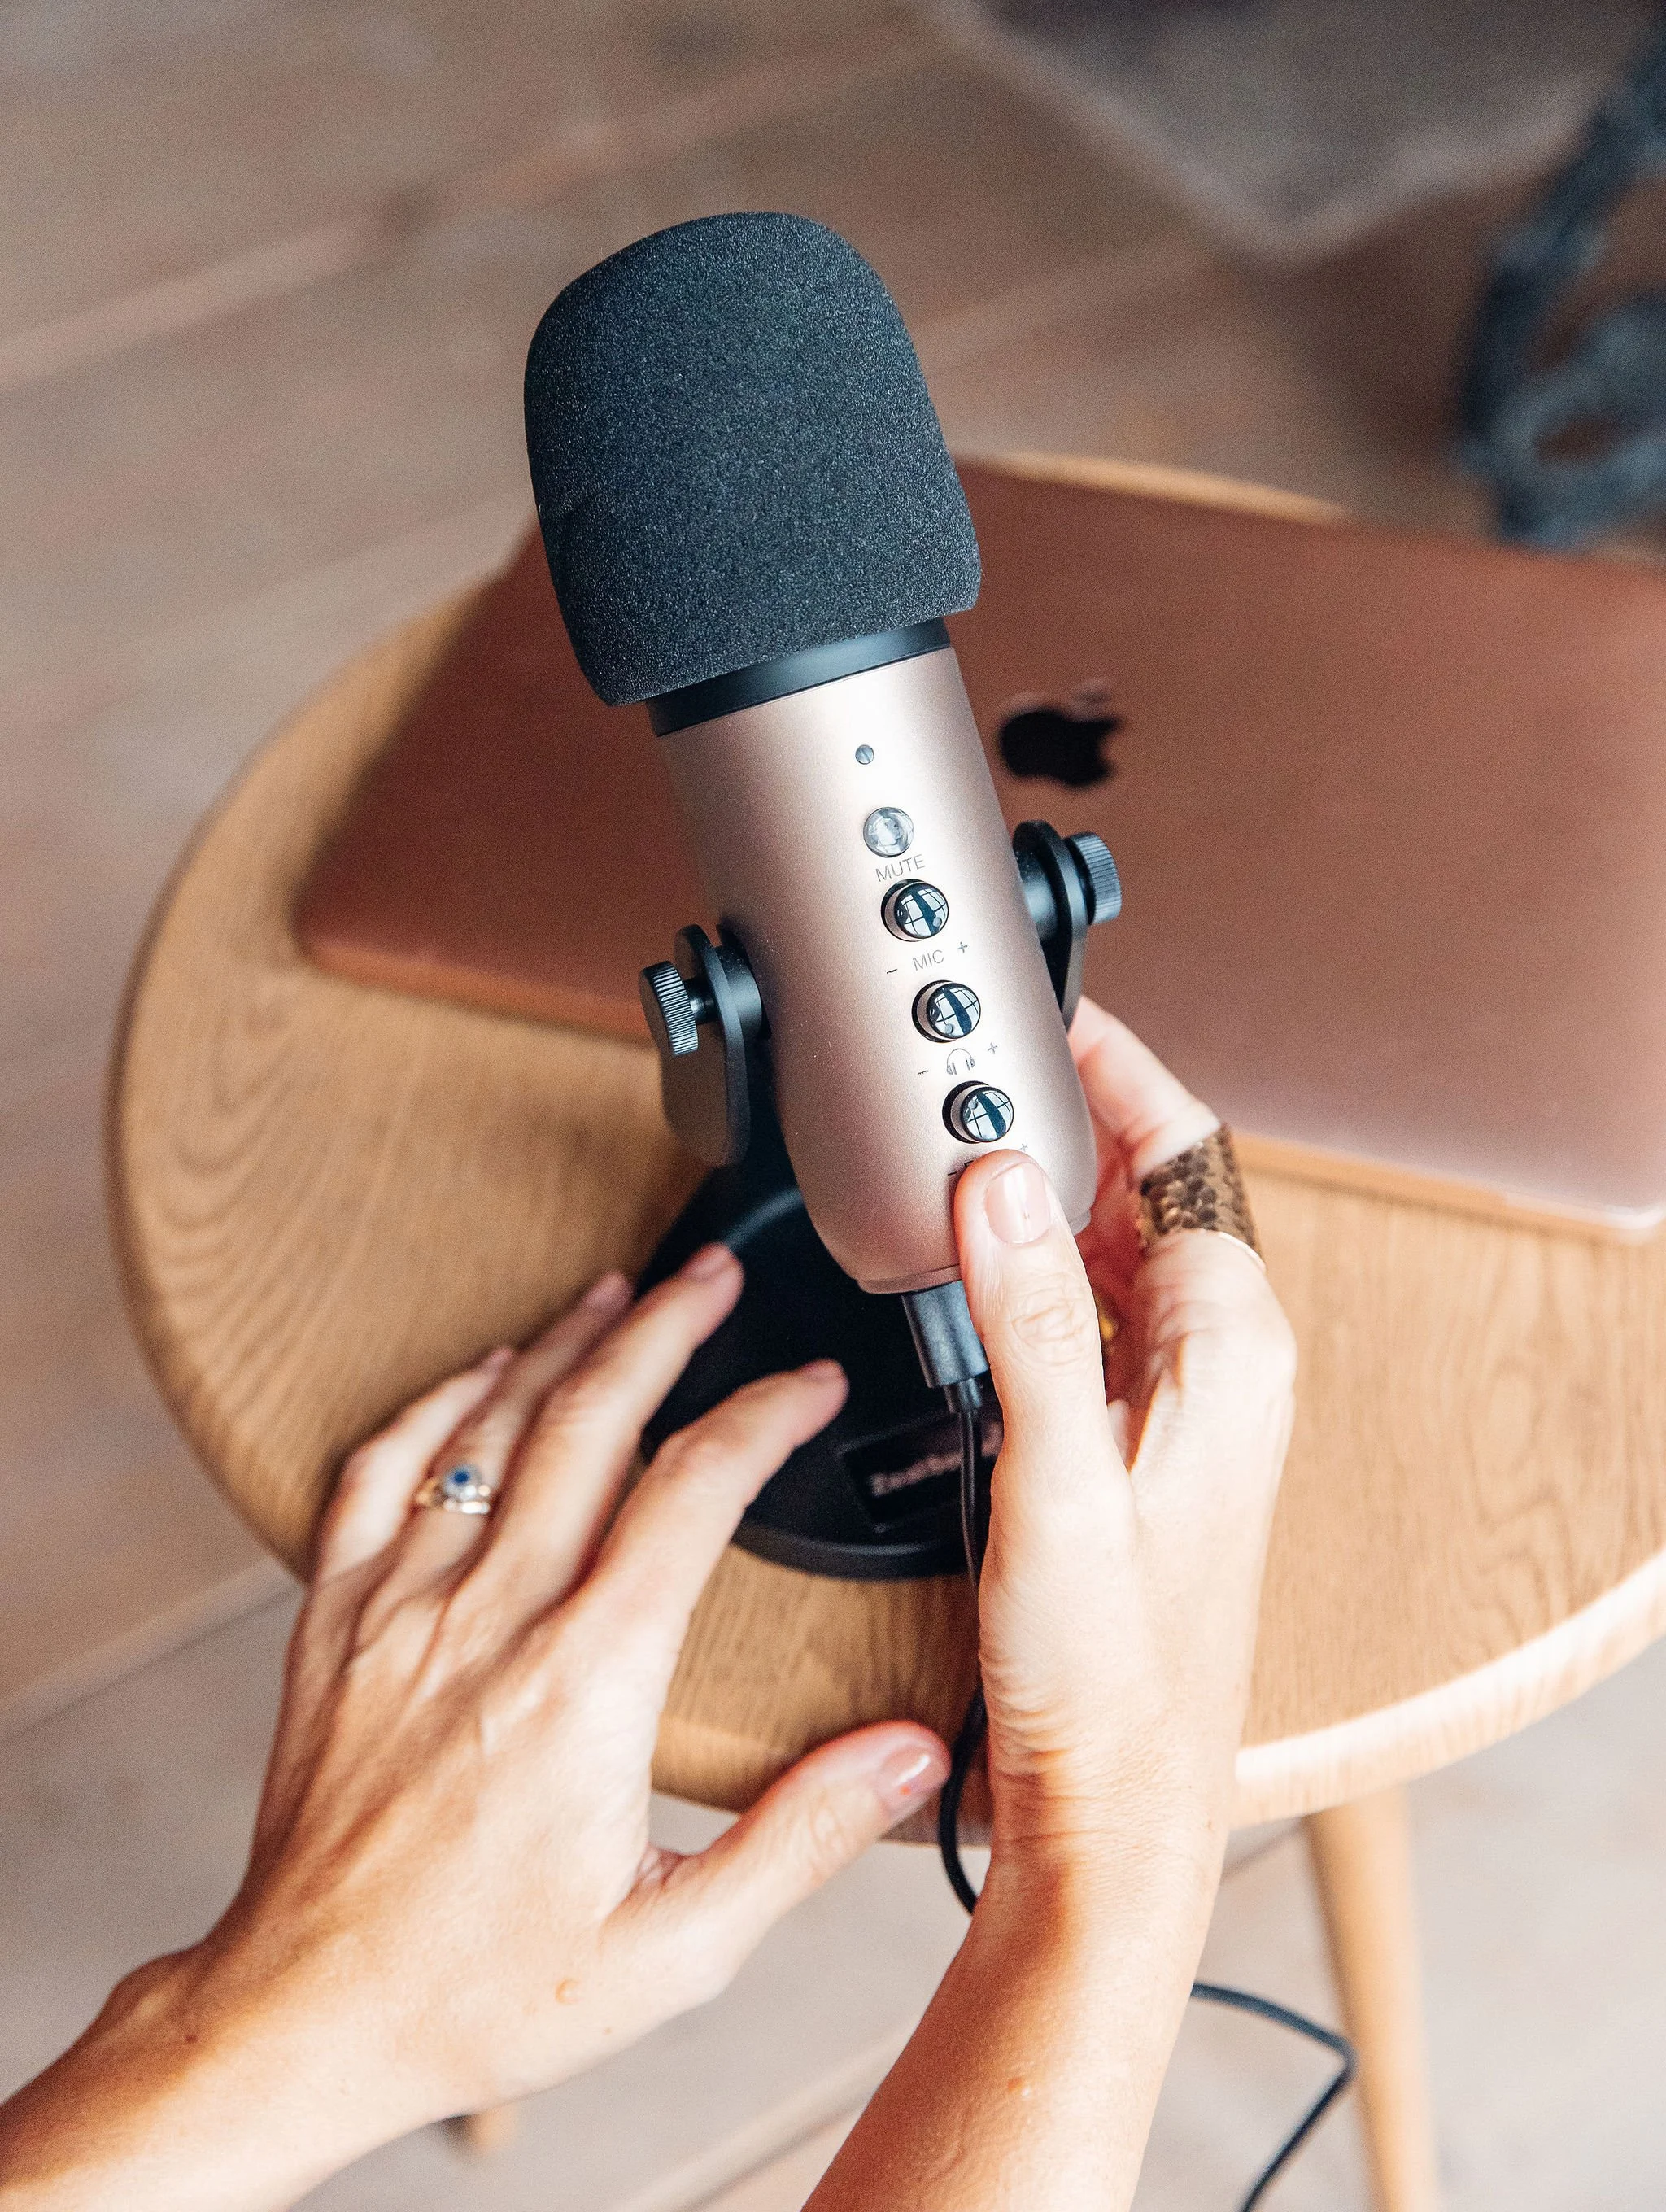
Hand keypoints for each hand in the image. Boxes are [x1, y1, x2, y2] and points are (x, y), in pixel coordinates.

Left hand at [0, 1250, 946, 2210]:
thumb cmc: (484, 1992)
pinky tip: (481, 1374)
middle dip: (666, 1326)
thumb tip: (911, 1752)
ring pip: (488, 1427)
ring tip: (620, 1294)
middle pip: (591, 1419)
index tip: (810, 1383)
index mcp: (586, 1684)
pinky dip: (436, 1404)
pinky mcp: (334, 1624)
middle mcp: (491, 1622)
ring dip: (561, 1344)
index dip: (765, 1414)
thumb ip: (800, 1838)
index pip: (694, 1490)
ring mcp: (402, 1611)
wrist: (307, 2018)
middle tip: (715, 1276)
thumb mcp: (674, 1952)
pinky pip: (377, 1473)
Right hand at [808, 1005, 1295, 2211]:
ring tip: (955, 1150)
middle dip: (1061, 1119)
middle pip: (1146, 1184)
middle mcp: (1217, 1360)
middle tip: (970, 1074)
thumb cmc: (1112, 1677)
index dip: (1116, 1066)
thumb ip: (1029, 1317)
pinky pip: (1084, 1307)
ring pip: (1109, 1244)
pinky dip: (1027, 1267)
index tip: (1046, 1011)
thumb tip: (997, 1182)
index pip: (1185, 1147)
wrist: (1111, 1806)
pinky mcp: (1127, 1435)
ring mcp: (1174, 1398)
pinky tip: (964, 1270)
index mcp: (1231, 1348)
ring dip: (1039, 1194)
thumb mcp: (1058, 1479)